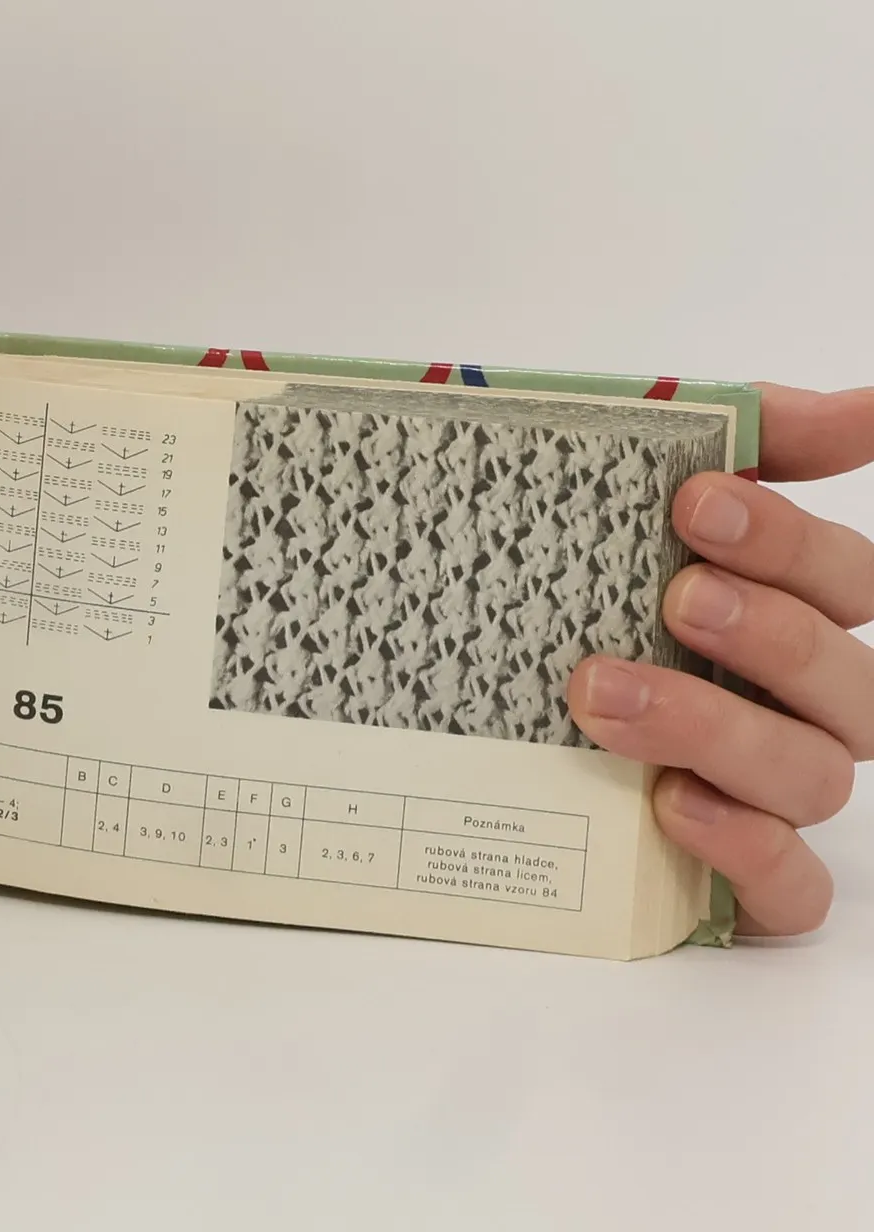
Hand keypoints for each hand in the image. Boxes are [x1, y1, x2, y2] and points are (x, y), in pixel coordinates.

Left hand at [568, 385, 873, 935]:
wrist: (459, 724)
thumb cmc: (571, 594)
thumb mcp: (621, 497)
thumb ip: (743, 439)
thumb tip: (863, 405)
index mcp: (784, 610)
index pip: (843, 575)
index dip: (786, 537)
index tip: (696, 499)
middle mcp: (795, 704)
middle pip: (847, 677)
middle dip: (769, 632)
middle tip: (676, 596)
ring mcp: (771, 793)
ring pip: (814, 774)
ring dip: (718, 728)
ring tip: (604, 692)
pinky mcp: (740, 878)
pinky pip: (791, 887)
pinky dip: (746, 849)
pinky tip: (673, 805)